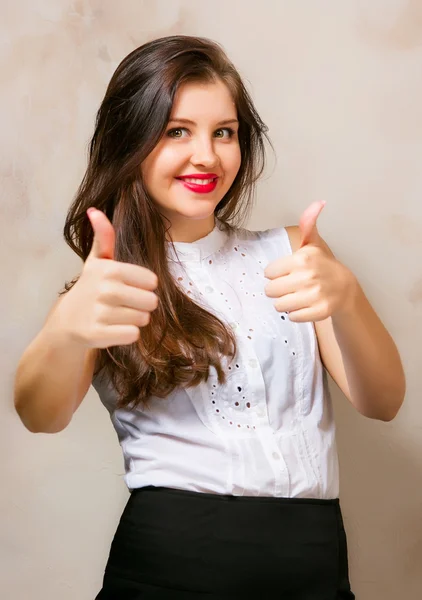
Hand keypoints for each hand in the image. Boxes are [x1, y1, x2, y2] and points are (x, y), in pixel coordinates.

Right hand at [53, 208, 158, 347]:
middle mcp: (105, 290)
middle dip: (141, 306)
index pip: (152, 281)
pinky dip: (127, 334)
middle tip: (123, 304)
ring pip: (143, 319)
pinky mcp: (98, 334)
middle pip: (152, 302)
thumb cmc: (90, 289)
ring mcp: (100, 313)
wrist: (67, 322)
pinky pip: (133, 335)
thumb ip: (103, 237)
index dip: (143, 287)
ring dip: (134, 320)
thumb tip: (94, 210)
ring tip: (116, 316)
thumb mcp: (97, 262)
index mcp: (110, 270)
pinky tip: (113, 328)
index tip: (126, 287)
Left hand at [264, 201, 355, 322]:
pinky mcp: (319, 312)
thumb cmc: (322, 265)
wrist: (345, 288)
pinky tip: (305, 305)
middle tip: (290, 286)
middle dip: (277, 290)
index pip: (269, 273)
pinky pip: (293, 317)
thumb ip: (308, 225)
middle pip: (271, 291)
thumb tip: (317, 203)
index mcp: (302, 259)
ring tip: (296, 296)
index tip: (287, 273)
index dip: (276, 274)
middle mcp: (308, 277)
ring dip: (285, 302)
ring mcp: (315, 296)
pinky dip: (296, 313)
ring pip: (279, 305)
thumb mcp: (313, 244)